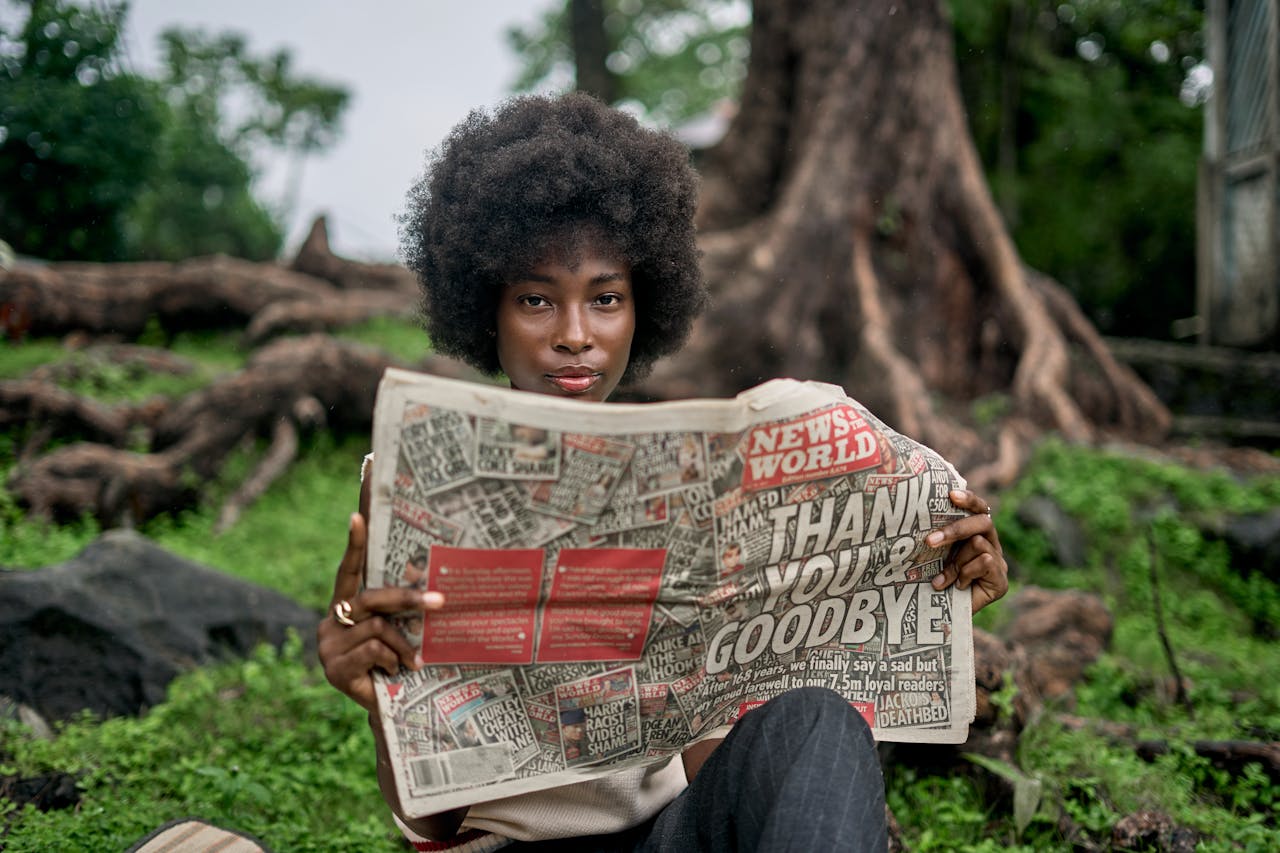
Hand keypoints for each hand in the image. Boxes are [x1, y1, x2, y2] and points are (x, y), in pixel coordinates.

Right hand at [317, 510, 443, 712]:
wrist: (389, 711)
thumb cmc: (396, 666)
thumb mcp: (396, 634)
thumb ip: (396, 613)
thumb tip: (431, 588)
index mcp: (346, 608)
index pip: (348, 571)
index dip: (353, 545)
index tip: (357, 515)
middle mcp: (331, 622)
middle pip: (372, 599)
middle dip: (408, 599)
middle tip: (440, 602)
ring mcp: (328, 646)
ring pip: (378, 628)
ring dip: (403, 645)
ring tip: (412, 662)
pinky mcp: (334, 668)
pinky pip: (374, 650)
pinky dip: (392, 661)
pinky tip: (394, 673)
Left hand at [925, 489, 1007, 613]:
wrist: (944, 618)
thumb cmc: (937, 581)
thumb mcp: (937, 556)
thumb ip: (939, 540)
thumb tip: (920, 521)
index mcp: (976, 534)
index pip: (979, 509)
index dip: (969, 499)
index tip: (951, 495)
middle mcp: (991, 544)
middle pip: (983, 521)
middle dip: (955, 529)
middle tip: (929, 541)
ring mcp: (999, 562)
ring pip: (979, 544)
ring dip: (956, 561)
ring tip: (944, 578)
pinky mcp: (1002, 580)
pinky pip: (985, 562)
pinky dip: (966, 574)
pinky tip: (958, 586)